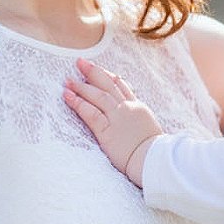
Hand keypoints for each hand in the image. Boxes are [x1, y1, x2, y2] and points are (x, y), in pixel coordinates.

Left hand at [63, 59, 163, 184]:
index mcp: (139, 109)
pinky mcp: (107, 132)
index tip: (100, 70)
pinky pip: (91, 113)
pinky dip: (78, 103)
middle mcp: (127, 109)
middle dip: (94, 72)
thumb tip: (135, 127)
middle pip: (108, 85)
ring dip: (82, 87)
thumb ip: (140, 124)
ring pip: (98, 96)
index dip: (109, 76)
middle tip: (80, 62)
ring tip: (68, 80)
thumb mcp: (150, 131)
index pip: (123, 87)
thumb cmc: (155, 152)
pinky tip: (68, 96)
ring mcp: (117, 119)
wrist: (155, 161)